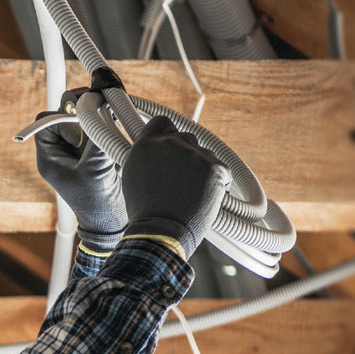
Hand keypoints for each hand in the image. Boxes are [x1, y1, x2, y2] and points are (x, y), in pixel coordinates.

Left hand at [34, 105, 127, 253]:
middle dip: (78, 107)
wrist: (112, 220)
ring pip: (78, 115)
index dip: (62, 119)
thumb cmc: (98, 202)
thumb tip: (101, 107)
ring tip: (109, 111)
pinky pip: (94, 123)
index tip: (81, 132)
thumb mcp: (97, 169)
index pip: (45, 123)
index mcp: (50, 158)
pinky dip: (104, 116)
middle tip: (98, 105)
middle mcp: (60, 150)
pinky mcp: (93, 147)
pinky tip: (116, 117)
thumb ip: (96, 138)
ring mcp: (77, 148)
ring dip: (93, 109)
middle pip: (61, 114)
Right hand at [121, 115, 231, 258]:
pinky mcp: (216, 167)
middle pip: (186, 137)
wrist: (161, 231)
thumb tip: (158, 153)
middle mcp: (171, 143)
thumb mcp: (133, 178)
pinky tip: (204, 198)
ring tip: (190, 194)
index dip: (167, 132)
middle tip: (182, 177)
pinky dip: (217, 183)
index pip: (161, 122)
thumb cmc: (145, 212)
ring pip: (205, 154)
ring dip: (201, 168)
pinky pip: (221, 170)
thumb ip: (147, 158)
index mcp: (146, 144)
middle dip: (186, 154)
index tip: (170, 142)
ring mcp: (195, 154)